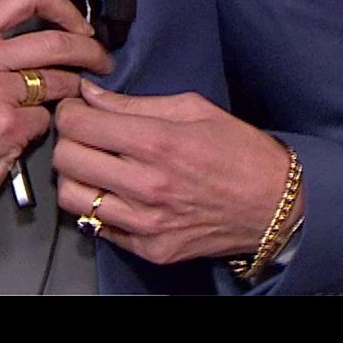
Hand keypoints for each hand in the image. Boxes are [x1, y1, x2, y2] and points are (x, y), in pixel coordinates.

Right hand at [0, 0, 113, 280]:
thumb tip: (55, 38)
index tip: (80, 28)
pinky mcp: (5, 125)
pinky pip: (49, 118)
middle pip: (56, 39)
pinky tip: (31, 135)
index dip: (65, 7)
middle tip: (102, 64)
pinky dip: (48, 127)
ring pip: (60, 79)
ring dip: (75, 92)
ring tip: (72, 102)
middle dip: (91, 51)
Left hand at [52, 81, 296, 267]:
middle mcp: (147, 185)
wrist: (276, 205)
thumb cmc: (239, 150)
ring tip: (94, 166)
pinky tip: (116, 193)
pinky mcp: (151, 249)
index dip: (70, 110)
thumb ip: (135, 103)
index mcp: (157, 142)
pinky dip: (97, 208)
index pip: (78, 123)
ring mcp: (147, 222)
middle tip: (84, 135)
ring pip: (72, 198)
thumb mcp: (193, 109)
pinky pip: (98, 227)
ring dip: (76, 177)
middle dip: (68, 140)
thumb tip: (90, 94)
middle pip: (66, 159)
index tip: (77, 108)